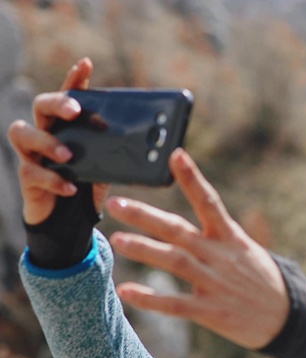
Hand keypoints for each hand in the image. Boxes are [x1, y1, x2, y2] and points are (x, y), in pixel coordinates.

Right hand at [7, 57, 109, 223]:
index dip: (75, 78)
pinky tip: (70, 187)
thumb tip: (155, 142)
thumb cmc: (88, 181)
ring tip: (69, 155)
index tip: (87, 64)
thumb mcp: (106, 163)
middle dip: (57, 103)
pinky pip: (32, 172)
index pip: (69, 93)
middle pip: (41, 104)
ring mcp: (32, 152)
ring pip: (22, 133)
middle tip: (75, 111)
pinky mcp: (28, 176)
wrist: (69, 216)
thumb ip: (119, 149)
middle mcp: (45, 131)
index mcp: (67, 124)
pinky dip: (53, 180)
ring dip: (47, 142)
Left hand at [106, 148, 288, 349]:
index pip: (209, 201)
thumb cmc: (262, 279)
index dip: (192, 177)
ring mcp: (215, 283)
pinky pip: (175, 304)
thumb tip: (199, 208)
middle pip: (179, 230)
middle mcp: (220, 256)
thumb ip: (218, 232)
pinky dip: (150, 298)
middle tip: (117, 204)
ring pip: (174, 261)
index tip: (175, 154)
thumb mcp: (246, 248)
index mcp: (230, 238)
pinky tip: (126, 291)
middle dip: (146, 216)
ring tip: (117, 240)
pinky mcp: (211, 311)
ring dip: (144, 250)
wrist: (286, 316)